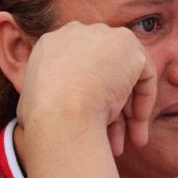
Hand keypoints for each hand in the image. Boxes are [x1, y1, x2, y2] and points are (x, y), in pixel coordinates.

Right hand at [16, 21, 156, 155]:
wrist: (61, 110)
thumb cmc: (42, 117)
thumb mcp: (33, 103)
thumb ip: (49, 95)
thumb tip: (48, 111)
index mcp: (51, 45)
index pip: (78, 68)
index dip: (87, 96)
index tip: (89, 122)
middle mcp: (77, 33)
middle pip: (103, 71)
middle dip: (109, 107)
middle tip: (110, 138)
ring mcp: (104, 36)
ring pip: (123, 76)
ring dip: (127, 113)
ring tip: (126, 145)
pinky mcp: (129, 45)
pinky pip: (143, 75)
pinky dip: (143, 102)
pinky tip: (136, 130)